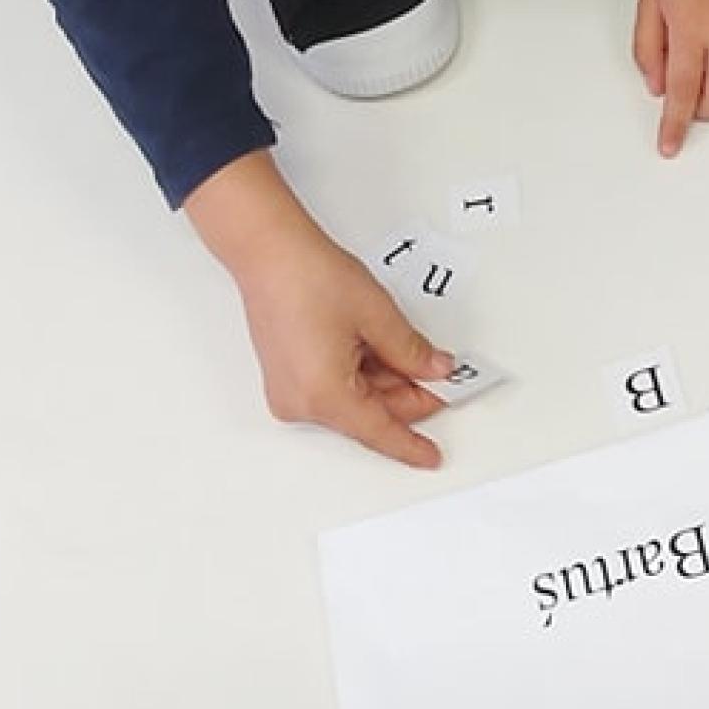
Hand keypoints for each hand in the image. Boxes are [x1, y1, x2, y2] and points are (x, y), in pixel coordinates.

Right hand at [236, 223, 454, 464]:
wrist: (269, 252)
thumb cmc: (309, 276)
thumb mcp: (377, 315)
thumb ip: (411, 351)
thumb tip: (434, 371)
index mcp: (325, 396)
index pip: (380, 431)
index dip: (411, 444)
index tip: (431, 456)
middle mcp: (301, 403)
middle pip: (368, 414)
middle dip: (406, 396)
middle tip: (438, 375)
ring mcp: (290, 393)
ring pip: (352, 401)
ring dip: (384, 381)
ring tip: (406, 348)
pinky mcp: (286, 379)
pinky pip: (334, 389)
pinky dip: (360, 374)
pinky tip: (378, 348)